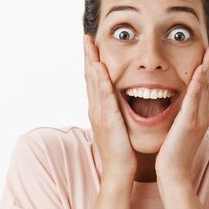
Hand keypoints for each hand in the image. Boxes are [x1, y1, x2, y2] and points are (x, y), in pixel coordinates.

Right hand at [83, 35, 136, 183]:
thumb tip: (120, 102)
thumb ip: (117, 112)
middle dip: (88, 56)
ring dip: (91, 62)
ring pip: (94, 83)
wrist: (119, 171)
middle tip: (86, 36)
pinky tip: (100, 67)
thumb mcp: (118, 126)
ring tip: (90, 44)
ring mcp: (100, 114)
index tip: (92, 45)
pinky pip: (104, 96)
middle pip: (89, 77)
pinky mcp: (108, 120)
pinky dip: (101, 81)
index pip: (94, 81)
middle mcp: (96, 109)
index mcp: (99, 109)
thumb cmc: (121, 151)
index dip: (92, 61)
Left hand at [155, 38, 208, 184]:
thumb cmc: (172, 153)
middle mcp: (204, 113)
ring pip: (207, 85)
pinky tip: (202, 67)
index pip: (208, 84)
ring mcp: (199, 118)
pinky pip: (195, 98)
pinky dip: (200, 82)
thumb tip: (181, 106)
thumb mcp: (179, 129)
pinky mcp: (189, 123)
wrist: (173, 174)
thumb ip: (183, 116)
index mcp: (201, 114)